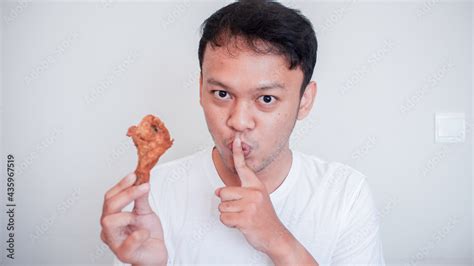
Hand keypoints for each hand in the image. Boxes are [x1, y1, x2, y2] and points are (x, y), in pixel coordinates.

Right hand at [100, 173, 166, 265]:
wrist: (156, 253)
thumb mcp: (145, 211)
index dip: (121, 185)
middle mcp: (109, 229)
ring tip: (138, 218)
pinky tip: (145, 233)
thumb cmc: (148, 234)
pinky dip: (138, 235)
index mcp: (112, 217)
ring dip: (127, 215)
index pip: (110, 197)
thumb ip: (141, 197)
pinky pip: (127, 243)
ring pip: (109, 222)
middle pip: (108, 206)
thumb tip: (140, 179)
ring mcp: (114, 242)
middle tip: (143, 188)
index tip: (134, 175)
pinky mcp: (124, 254)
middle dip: (126, 194)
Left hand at [214, 134, 289, 255]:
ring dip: (228, 215)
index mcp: (256, 186)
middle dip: (226, 204)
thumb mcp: (256, 200)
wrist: (275, 236)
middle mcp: (254, 193)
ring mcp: (250, 205)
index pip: (244, 167)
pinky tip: (240, 224)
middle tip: (241, 210)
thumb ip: (238, 193)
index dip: (238, 153)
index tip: (235, 139)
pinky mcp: (245, 218)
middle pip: (223, 192)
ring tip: (242, 217)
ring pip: (222, 206)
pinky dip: (229, 223)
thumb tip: (216, 192)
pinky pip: (224, 218)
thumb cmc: (263, 217)